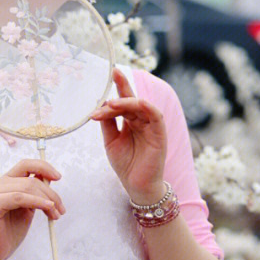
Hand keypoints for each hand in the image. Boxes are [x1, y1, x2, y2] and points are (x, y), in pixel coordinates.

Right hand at [0, 159, 63, 259]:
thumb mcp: (26, 210)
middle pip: (30, 178)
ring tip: (55, 215)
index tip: (58, 177)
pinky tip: (48, 209)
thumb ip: (34, 195)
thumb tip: (50, 180)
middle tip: (61, 209)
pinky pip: (20, 197)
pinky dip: (37, 202)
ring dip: (47, 200)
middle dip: (51, 193)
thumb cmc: (8, 233)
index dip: (43, 167)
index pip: (25, 165)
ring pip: (27, 187)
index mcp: (4, 183)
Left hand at [90, 69, 167, 204]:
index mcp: (131, 121)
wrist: (136, 187)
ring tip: (110, 103)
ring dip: (126, 101)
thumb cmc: (126, 164)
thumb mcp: (111, 140)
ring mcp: (151, 127)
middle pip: (132, 99)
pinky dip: (147, 107)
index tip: (110, 72)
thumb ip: (107, 123)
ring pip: (141, 106)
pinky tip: (137, 103)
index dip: (119, 85)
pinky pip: (156, 116)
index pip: (124, 100)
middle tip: (113, 73)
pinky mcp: (160, 135)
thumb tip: (99, 104)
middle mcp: (142, 121)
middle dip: (123, 85)